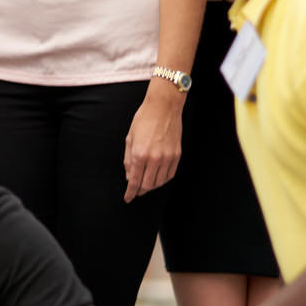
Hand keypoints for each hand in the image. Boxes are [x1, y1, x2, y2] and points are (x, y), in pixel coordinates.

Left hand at [123, 82, 183, 200]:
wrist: (164, 107)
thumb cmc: (144, 119)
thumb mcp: (130, 138)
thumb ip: (129, 160)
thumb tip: (129, 176)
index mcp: (140, 154)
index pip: (134, 181)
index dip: (130, 192)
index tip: (128, 198)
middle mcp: (154, 158)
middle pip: (148, 185)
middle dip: (140, 190)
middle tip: (136, 191)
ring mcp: (167, 157)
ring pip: (159, 182)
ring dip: (151, 186)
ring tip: (146, 183)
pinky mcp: (177, 155)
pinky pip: (170, 175)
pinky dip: (162, 179)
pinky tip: (157, 177)